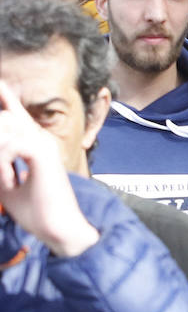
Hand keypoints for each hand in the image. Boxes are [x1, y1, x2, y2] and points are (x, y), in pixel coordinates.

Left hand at [0, 82, 98, 256]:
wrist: (58, 229)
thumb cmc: (36, 211)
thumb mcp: (6, 183)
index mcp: (34, 144)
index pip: (15, 112)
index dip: (5, 96)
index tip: (0, 81)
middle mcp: (40, 138)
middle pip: (4, 118)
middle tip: (4, 174)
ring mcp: (43, 144)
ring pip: (4, 127)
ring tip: (6, 179)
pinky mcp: (42, 154)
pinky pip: (10, 146)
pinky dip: (2, 163)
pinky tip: (11, 181)